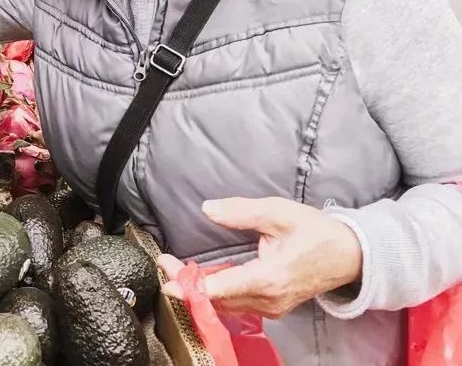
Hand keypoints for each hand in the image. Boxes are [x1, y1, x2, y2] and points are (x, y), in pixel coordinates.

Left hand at [157, 197, 362, 318]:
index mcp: (268, 279)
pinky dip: (216, 292)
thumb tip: (208, 209)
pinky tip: (202, 279)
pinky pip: (237, 304)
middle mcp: (268, 300)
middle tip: (165, 264)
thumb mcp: (279, 212)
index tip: (166, 275)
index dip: (188, 285)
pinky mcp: (272, 307)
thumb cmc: (316, 231)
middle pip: (216, 299)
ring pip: (225, 304)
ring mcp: (271, 308)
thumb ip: (241, 211)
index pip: (218, 289)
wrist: (351, 255)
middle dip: (187, 283)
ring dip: (199, 289)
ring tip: (177, 269)